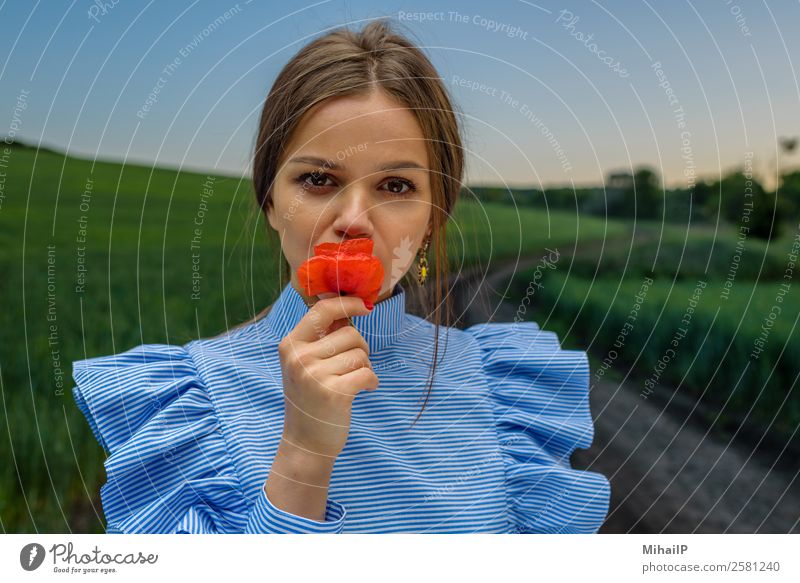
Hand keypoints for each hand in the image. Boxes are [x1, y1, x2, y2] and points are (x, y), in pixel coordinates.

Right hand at [277, 295, 378, 461]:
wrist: (305, 443)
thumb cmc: (311, 399)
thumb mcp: (305, 364)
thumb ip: (322, 337)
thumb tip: (349, 307)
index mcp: (290, 345)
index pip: (322, 310)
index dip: (347, 303)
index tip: (365, 306)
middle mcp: (299, 357)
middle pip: (350, 333)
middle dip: (360, 348)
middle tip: (352, 367)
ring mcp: (314, 375)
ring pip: (360, 354)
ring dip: (365, 367)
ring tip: (352, 381)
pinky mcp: (334, 393)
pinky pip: (367, 374)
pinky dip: (371, 382)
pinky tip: (364, 390)